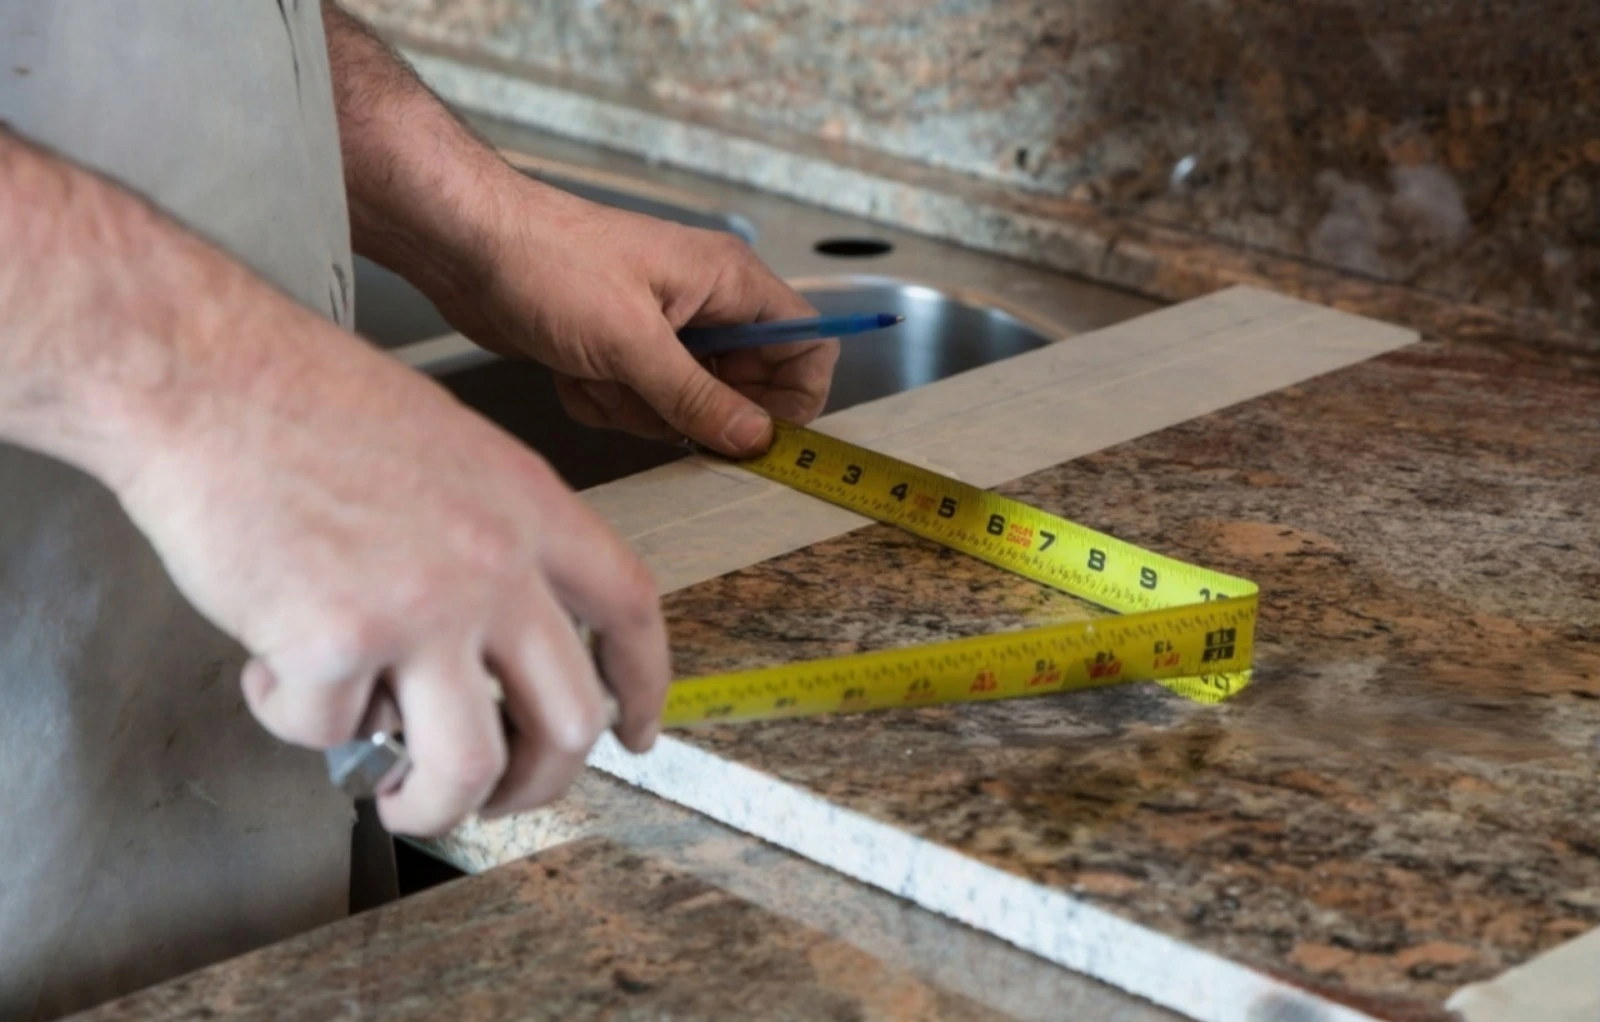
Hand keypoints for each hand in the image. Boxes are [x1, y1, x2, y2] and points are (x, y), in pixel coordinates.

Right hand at [114, 299, 669, 836]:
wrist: (202, 372)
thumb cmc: (299, 398)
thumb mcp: (446, 448)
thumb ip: (488, 542)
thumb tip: (482, 646)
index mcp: (528, 505)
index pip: (628, 610)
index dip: (642, 683)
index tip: (636, 729)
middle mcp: (493, 562)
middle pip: (568, 718)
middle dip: (539, 783)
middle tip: (502, 796)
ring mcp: (422, 606)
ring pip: (470, 766)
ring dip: (432, 804)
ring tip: (392, 792)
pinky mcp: (336, 645)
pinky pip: (330, 734)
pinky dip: (296, 720)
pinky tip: (271, 670)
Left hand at [430, 178, 838, 456]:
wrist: (467, 246)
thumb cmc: (549, 263)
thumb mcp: (632, 343)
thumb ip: (698, 398)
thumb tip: (756, 439)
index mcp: (729, 283)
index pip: (806, 343)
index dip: (791, 396)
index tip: (756, 432)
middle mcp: (706, 306)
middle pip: (743, 390)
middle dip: (692, 412)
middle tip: (649, 401)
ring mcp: (663, 330)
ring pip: (685, 407)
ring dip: (637, 409)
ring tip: (596, 373)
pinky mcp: (623, 352)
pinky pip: (639, 406)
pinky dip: (605, 401)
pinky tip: (572, 371)